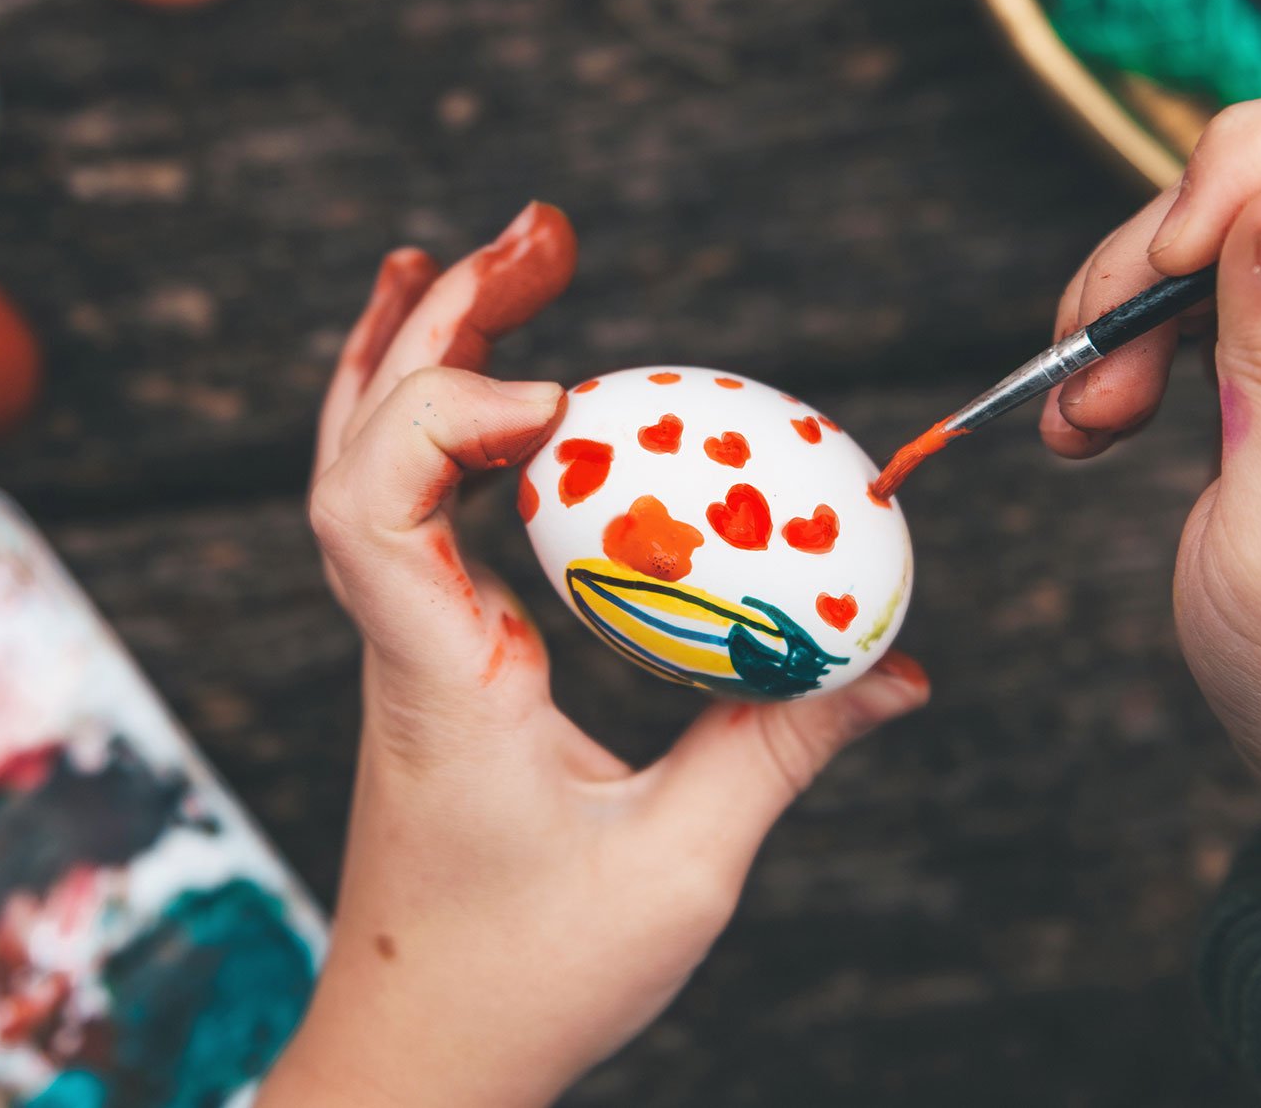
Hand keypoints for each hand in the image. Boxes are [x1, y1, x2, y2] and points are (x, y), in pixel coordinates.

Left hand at [258, 204, 929, 1107]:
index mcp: (435, 679)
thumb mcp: (680, 871)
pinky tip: (489, 384)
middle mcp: (399, 642)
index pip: (370, 506)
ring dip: (421, 348)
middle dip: (445, 319)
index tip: (566, 396)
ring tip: (491, 259)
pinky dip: (435, 423)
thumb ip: (785, 750)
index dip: (444, 414)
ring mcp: (402, 646)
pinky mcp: (429, 658)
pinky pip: (406, 508)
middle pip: (363, 440)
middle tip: (540, 234)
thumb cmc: (525, 980)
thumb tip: (897, 666)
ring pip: (366, 460)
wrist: (420, 1057)